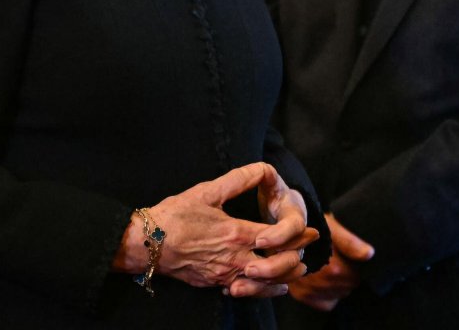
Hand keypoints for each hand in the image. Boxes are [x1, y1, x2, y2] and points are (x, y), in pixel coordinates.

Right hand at [113, 163, 312, 297]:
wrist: (146, 244)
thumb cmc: (175, 216)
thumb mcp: (207, 191)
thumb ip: (238, 180)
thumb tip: (261, 167)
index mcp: (236, 233)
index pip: (278, 238)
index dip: (299, 236)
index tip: (312, 231)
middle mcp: (234, 257)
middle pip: (276, 265)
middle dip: (296, 259)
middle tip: (308, 253)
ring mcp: (223, 274)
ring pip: (263, 282)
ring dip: (283, 277)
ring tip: (297, 271)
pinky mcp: (213, 283)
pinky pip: (245, 290)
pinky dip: (263, 290)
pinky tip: (272, 287)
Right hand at [288, 212, 373, 311]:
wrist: (287, 229)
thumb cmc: (313, 225)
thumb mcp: (334, 228)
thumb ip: (351, 243)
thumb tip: (369, 254)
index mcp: (333, 269)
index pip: (355, 278)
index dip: (353, 267)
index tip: (345, 256)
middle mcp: (319, 285)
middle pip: (347, 288)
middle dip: (346, 276)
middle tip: (336, 259)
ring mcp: (308, 292)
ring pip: (337, 295)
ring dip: (337, 284)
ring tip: (328, 265)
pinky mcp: (301, 296)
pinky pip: (326, 304)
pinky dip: (328, 294)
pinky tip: (323, 278)